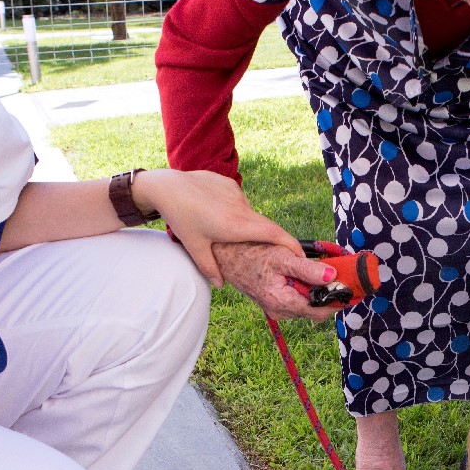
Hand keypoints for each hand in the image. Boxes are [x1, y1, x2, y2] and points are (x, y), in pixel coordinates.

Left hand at [135, 169, 302, 286]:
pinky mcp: (230, 184)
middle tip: (259, 250)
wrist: (168, 186)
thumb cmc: (181, 218)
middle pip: (265, 226)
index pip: (274, 235)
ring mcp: (236, 193)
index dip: (291, 245)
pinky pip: (238, 201)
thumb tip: (222, 286)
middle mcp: (241, 208)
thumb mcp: (195, 247)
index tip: (301, 254)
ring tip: (219, 228)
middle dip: (267, 239)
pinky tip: (213, 211)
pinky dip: (232, 211)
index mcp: (236, 225)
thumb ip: (210, 269)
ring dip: (243, 225)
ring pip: (249, 214)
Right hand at [213, 241, 343, 321]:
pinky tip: (311, 278)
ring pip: (308, 307)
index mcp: (281, 302)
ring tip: (328, 275)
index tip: (352, 289)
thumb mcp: (282, 257)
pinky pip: (299, 302)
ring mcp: (277, 309)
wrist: (227, 256)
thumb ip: (308, 269)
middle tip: (343, 279)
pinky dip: (309, 292)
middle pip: (315, 310)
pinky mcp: (275, 304)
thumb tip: (333, 277)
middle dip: (331, 297)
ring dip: (320, 294)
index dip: (337, 301)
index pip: (318, 310)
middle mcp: (279, 311)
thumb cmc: (253, 254)